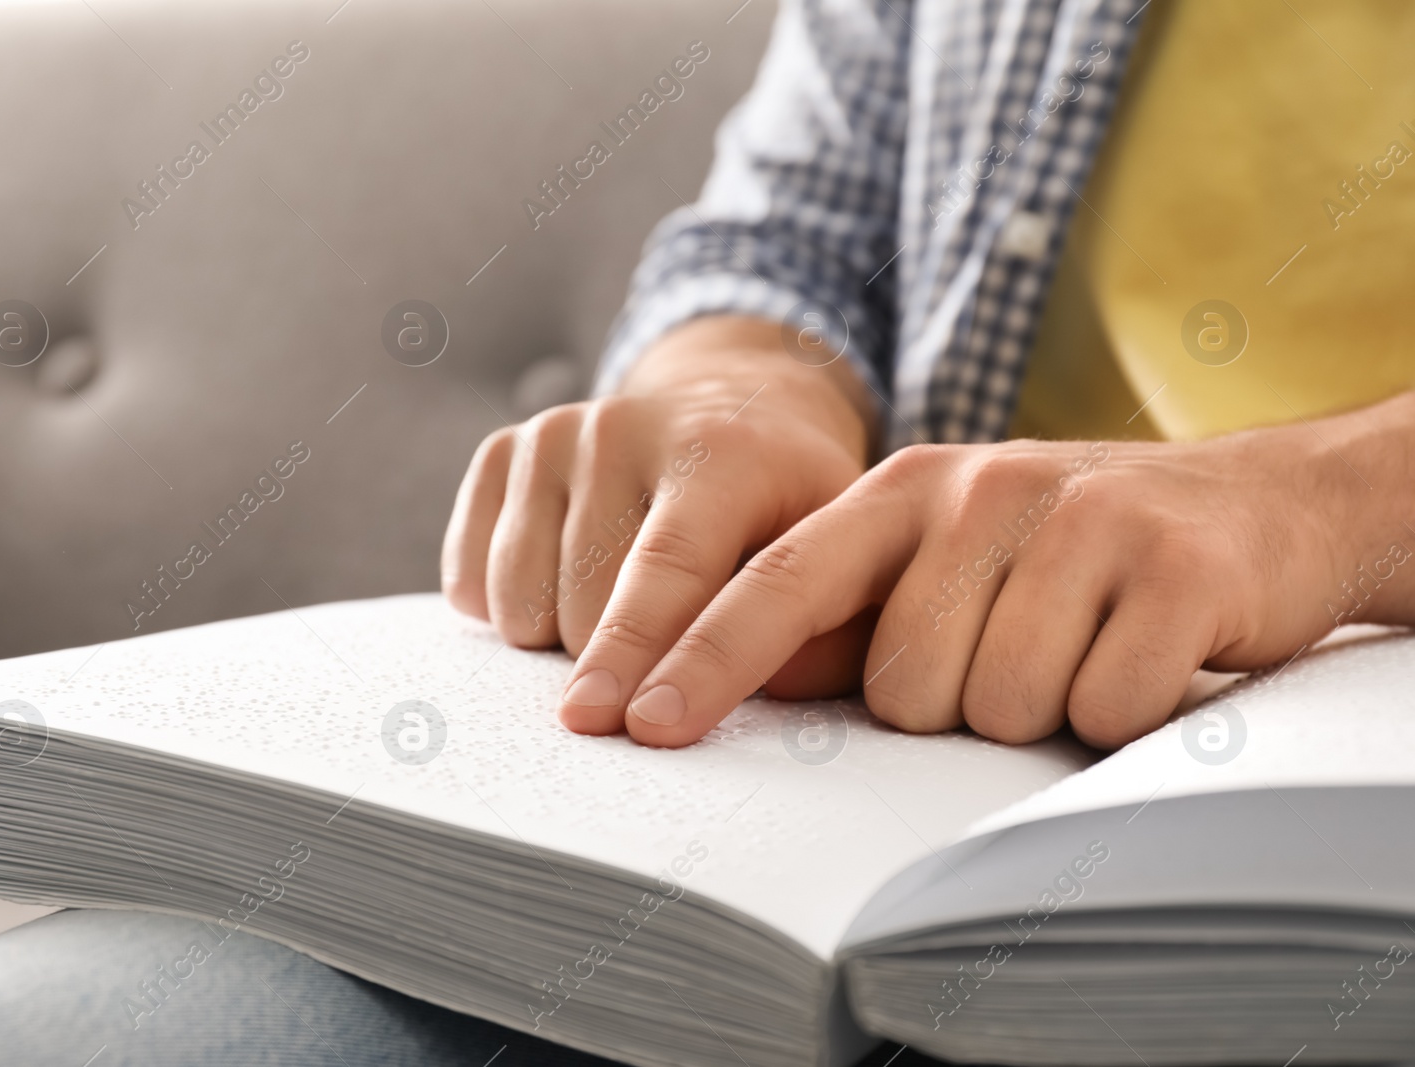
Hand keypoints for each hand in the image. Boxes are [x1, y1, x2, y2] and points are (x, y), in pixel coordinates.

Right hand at [441, 316, 873, 728]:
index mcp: (720, 451)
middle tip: (668, 642)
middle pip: (585, 608)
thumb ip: (828, 630)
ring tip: (621, 608)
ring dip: (561, 642)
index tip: (635, 727)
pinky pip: (471, 582)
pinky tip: (564, 582)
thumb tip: (774, 697)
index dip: (649, 657)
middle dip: (621, 664)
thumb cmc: (791, 504)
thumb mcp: (842, 551)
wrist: (732, 407)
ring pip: (521, 606)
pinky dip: (508, 611)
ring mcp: (555, 435)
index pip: (670, 568)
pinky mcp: (503, 450)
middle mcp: (625, 428)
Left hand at [612, 400, 1414, 748]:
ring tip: (1082, 645)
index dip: (702, 658)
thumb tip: (742, 687)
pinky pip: (1103, 707)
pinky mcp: (1175, 567)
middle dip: (953, 706)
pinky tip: (1145, 652)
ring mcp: (1080, 521)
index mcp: (903, 491)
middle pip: (902, 689)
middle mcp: (979, 491)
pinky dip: (1121, 710)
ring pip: (998, 707)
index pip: (778, 583)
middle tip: (1019, 650)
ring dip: (1039, 708)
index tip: (635, 724)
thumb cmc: (1071, 552)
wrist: (1261, 502)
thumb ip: (855, 607)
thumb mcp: (949, 553)